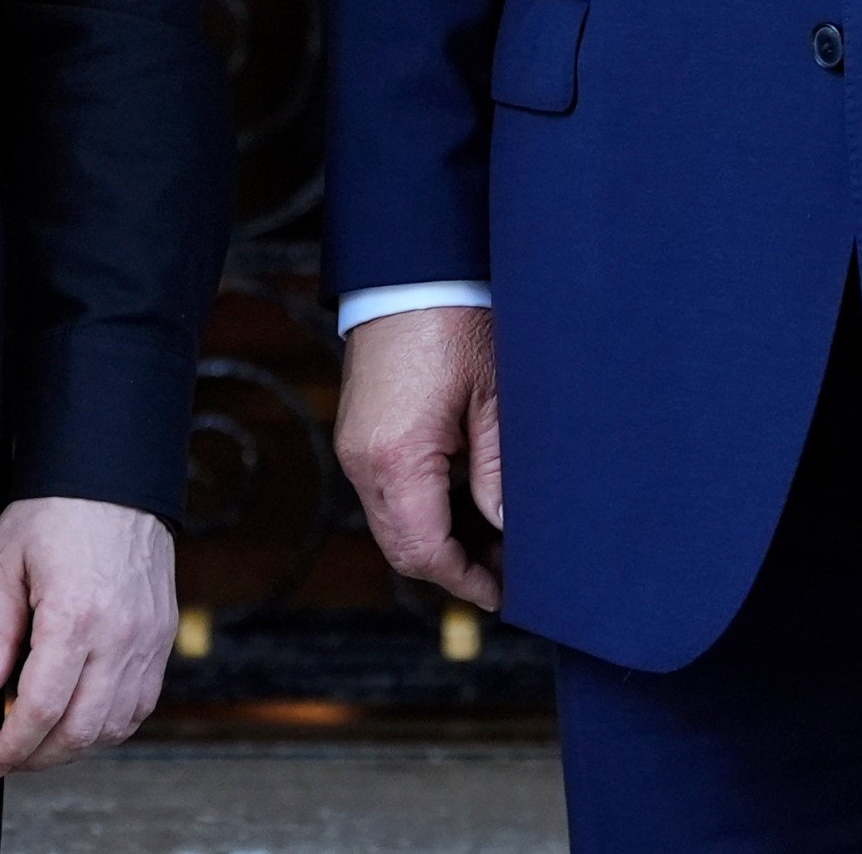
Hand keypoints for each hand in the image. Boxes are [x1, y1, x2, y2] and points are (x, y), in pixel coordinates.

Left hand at [0, 496, 178, 776]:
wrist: (114, 478)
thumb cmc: (52, 513)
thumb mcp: (3, 563)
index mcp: (73, 616)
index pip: (42, 709)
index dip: (12, 745)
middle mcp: (118, 635)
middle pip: (81, 730)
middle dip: (40, 756)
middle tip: (11, 756)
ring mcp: (148, 639)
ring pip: (115, 726)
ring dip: (75, 746)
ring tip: (42, 740)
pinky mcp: (163, 637)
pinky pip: (141, 704)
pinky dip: (111, 726)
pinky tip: (82, 720)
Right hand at [334, 304, 501, 611]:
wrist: (412, 270)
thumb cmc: (457, 324)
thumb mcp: (495, 403)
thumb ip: (497, 477)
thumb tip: (507, 531)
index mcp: (398, 458)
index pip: (426, 551)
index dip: (465, 580)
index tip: (503, 592)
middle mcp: (363, 459)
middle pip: (402, 547)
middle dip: (452, 566)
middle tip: (505, 569)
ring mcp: (355, 444)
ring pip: (393, 522)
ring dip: (437, 538)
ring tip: (493, 535)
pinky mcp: (358, 430)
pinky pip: (385, 491)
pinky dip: (422, 508)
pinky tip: (464, 499)